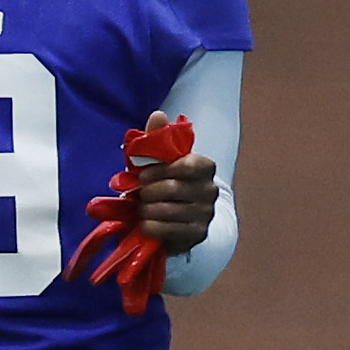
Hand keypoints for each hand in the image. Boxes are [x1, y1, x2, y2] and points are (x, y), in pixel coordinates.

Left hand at [64, 116, 193, 312]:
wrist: (183, 215)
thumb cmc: (167, 181)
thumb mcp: (161, 158)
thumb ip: (158, 135)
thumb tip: (157, 114)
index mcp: (205, 167)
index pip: (184, 165)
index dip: (159, 171)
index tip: (143, 175)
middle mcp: (210, 191)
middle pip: (171, 189)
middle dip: (148, 192)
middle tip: (139, 194)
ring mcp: (205, 215)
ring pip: (167, 210)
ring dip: (147, 209)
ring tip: (142, 208)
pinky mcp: (197, 235)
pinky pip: (167, 230)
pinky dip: (151, 226)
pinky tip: (145, 222)